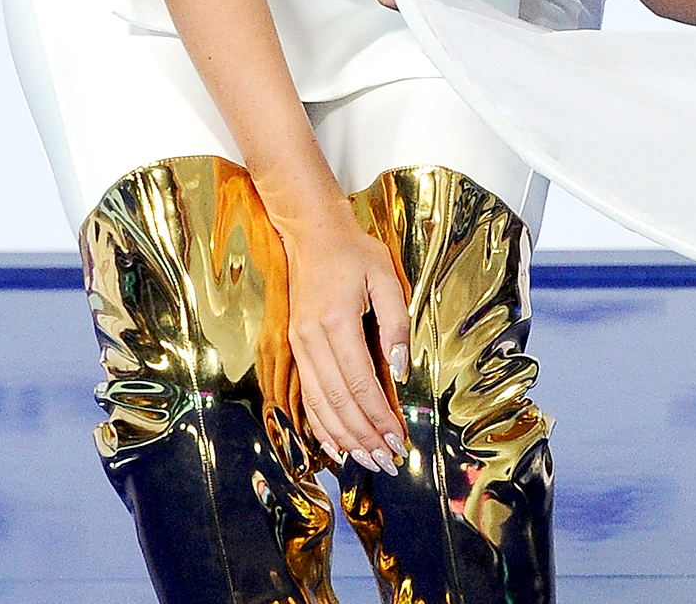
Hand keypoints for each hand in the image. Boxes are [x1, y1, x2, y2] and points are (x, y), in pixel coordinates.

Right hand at [275, 201, 412, 472]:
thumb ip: (395, 325)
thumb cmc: (354, 252)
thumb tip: (400, 370)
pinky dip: (320, 424)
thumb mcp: (385, 277)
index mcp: (336, 322)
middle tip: (387, 461)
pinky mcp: (295, 347)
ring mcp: (299, 345)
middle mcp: (312, 340)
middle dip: (364, 436)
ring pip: (319, 405)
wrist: (312, 234)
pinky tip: (335, 443)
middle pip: (338, 402)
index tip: (398, 439)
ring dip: (343, 437)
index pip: (360, 383)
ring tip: (366, 460)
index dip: (379, 416)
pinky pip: (307, 395)